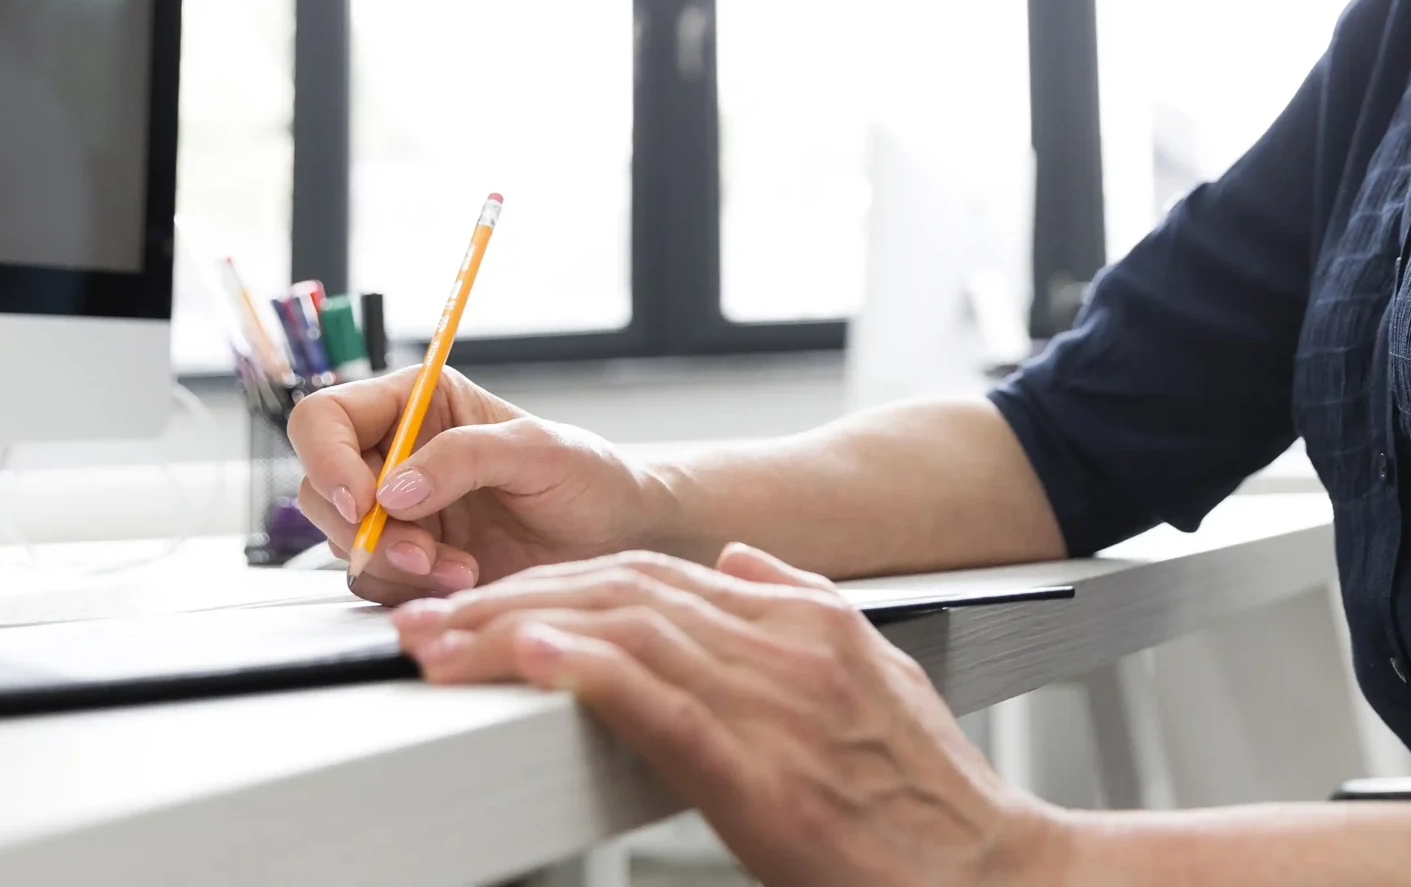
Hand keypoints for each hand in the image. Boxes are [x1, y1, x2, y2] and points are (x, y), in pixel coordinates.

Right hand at [288, 368, 662, 604]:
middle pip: (320, 488)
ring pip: (341, 542)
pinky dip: (409, 590)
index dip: (326, 458)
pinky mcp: (411, 562)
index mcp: (419, 404)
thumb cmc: (589, 477)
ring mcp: (399, 512)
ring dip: (393, 564)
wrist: (617, 538)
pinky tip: (464, 581)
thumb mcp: (538, 450)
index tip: (363, 501)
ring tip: (462, 568)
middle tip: (423, 550)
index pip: (326, 418)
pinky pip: (373, 583)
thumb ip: (465, 457)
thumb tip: (391, 490)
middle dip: (362, 528)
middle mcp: (396, 454)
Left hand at [391, 546, 1070, 886]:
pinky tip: (529, 658)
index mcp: (800, 620)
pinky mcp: (757, 772)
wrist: (985, 868)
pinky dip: (585, 672)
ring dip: (514, 632)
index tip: (486, 600)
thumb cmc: (928, 791)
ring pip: (621, 634)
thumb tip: (740, 556)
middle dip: (511, 599)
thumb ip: (803, 602)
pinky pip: (656, 704)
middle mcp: (778, 645)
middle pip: (621, 592)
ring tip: (440, 648)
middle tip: (426, 623)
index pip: (654, 575)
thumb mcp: (874, 667)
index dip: (557, 580)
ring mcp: (769, 703)